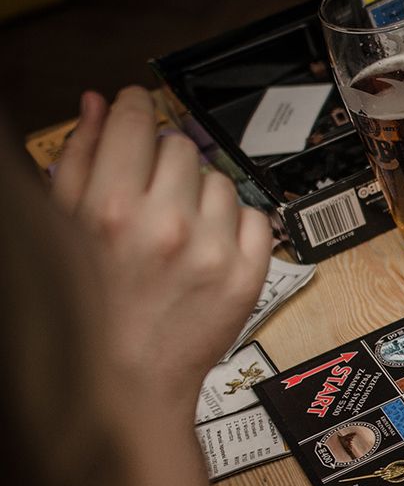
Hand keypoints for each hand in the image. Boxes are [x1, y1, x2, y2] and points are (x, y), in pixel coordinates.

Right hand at [52, 87, 272, 401]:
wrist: (127, 379)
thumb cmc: (91, 308)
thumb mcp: (67, 228)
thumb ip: (82, 160)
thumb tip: (99, 106)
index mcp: (110, 210)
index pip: (136, 121)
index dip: (135, 108)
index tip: (137, 109)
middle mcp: (165, 226)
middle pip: (180, 148)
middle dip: (165, 163)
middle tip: (153, 195)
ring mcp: (212, 251)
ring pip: (220, 181)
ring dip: (201, 196)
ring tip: (178, 232)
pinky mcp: (247, 275)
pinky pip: (256, 217)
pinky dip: (236, 226)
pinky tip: (209, 248)